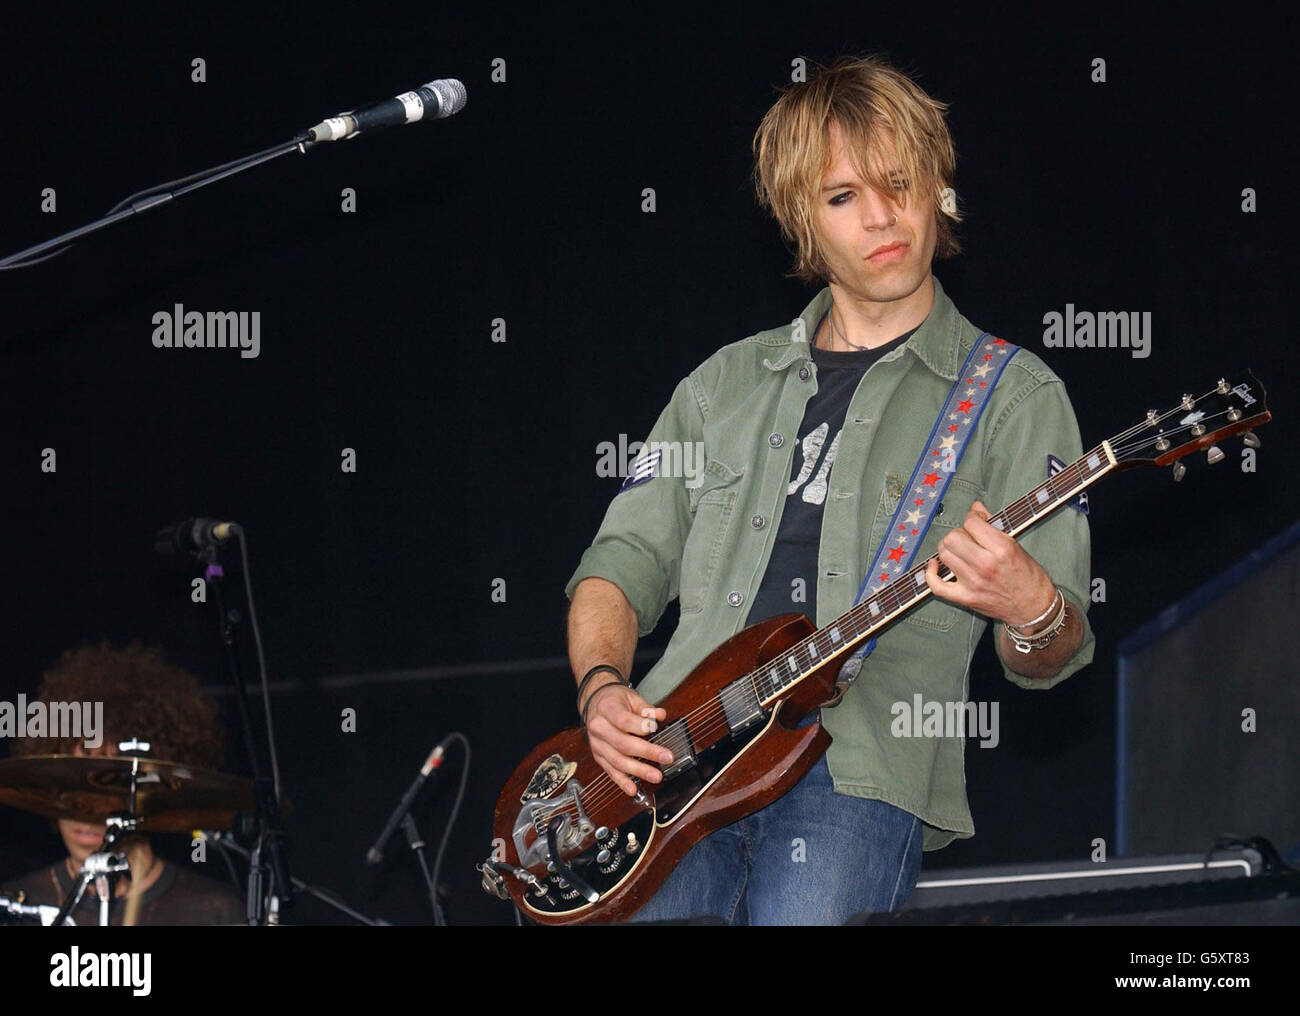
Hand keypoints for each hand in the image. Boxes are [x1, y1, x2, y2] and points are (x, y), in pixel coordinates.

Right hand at [582, 682, 672, 795]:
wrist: (595, 704)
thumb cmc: (614, 700)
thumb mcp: (630, 697)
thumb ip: (646, 708)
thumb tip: (660, 716)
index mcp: (606, 709)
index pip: (623, 720)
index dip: (641, 726)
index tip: (655, 729)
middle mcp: (598, 727)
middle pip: (623, 743)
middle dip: (647, 752)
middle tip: (666, 757)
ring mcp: (597, 744)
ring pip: (618, 761)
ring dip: (638, 770)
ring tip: (656, 776)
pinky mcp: (599, 757)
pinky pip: (610, 771)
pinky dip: (622, 782)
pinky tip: (633, 789)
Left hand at [924, 500, 1055, 625]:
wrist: (1034, 608)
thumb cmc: (1028, 577)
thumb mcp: (1016, 546)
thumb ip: (994, 526)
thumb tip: (976, 508)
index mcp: (1001, 549)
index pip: (971, 523)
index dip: (972, 518)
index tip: (976, 522)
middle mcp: (985, 565)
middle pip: (953, 538)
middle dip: (959, 534)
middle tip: (968, 538)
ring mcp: (973, 582)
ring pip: (944, 555)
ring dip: (948, 550)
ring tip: (958, 551)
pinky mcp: (965, 598)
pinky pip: (937, 586)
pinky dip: (931, 574)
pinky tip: (935, 566)